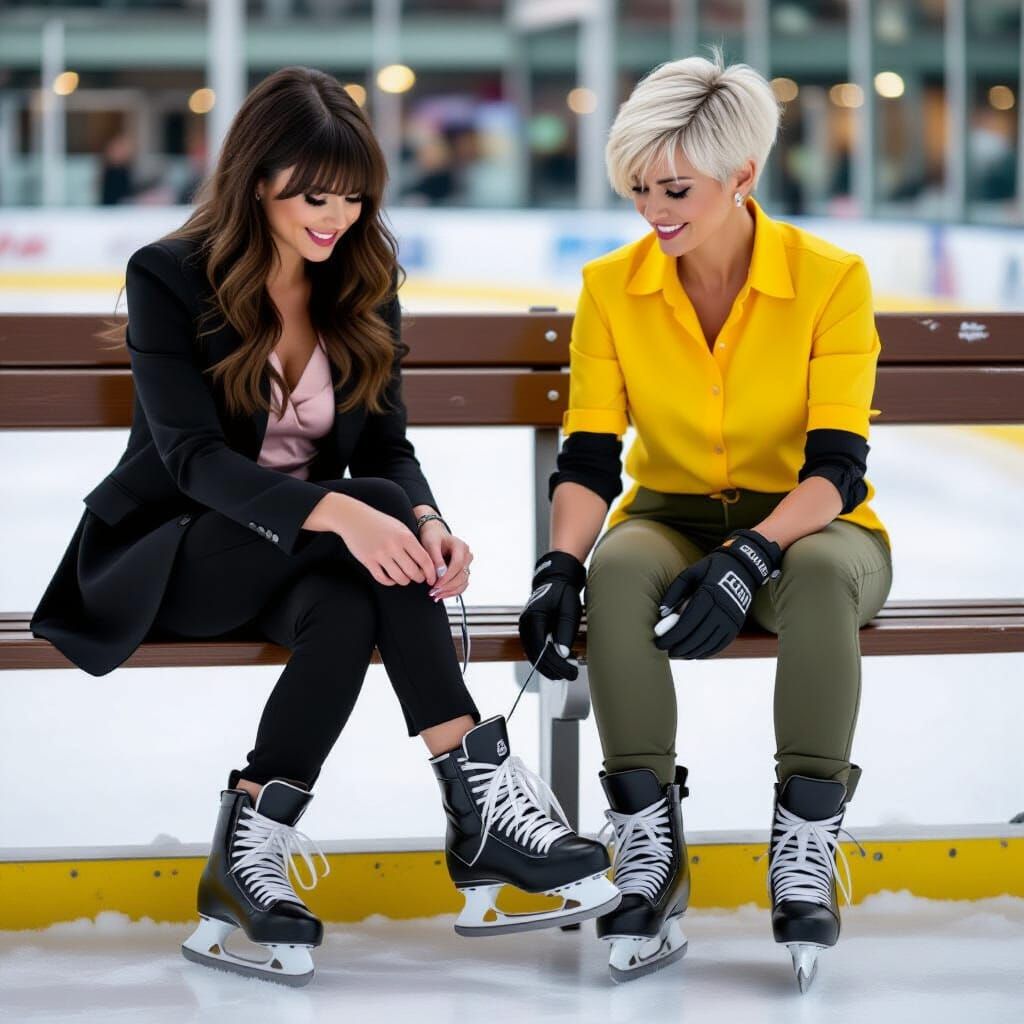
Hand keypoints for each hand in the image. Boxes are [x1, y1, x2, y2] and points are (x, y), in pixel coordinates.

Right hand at [333, 494, 437, 586]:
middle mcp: (394, 546)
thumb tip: (425, 563)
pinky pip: (383, 579)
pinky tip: (391, 578)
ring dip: (405, 581)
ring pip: (399, 578)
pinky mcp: (368, 561)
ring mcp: (380, 554)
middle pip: (413, 572)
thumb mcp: (400, 528)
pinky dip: (390, 581)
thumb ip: (412, 543)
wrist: (354, 518)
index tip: (432, 578)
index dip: (431, 572)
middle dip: (419, 578)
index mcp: (405, 537)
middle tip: (418, 578)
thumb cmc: (380, 522)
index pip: (424, 560)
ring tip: (405, 577)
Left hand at [419, 520, 473, 601]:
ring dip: (450, 591)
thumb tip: (440, 575)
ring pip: (463, 583)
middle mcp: (467, 556)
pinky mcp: (463, 572)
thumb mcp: (431, 544)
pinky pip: (461, 585)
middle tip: (433, 592)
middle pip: (462, 575)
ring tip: (436, 595)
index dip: (447, 576)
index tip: (436, 584)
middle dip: (447, 586)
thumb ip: (436, 559)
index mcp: (461, 547)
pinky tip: (441, 595)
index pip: (457, 564)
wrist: (435, 535)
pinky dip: (452, 592)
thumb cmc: (433, 537)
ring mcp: (466, 565)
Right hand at [517, 550, 585, 680]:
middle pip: (535, 655)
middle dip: (552, 668)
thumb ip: (564, 631)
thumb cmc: (563, 592)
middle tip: (571, 675)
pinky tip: (560, 663)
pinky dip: (546, 659)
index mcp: (533, 617)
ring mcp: (526, 629)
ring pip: (534, 655)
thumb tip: (562, 655)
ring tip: (567, 672)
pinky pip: (536, 650)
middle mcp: (525, 624)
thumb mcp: (569, 609)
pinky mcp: (530, 632)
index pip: (540, 647)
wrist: (555, 580)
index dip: (553, 663)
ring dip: (549, 666)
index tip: (569, 671)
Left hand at [653, 528, 781, 659]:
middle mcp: (722, 609)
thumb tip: (661, 614)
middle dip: (679, 647)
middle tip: (666, 652)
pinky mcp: (736, 626)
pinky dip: (706, 652)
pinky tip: (693, 654)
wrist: (742, 568)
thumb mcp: (689, 573)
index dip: (672, 636)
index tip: (659, 642)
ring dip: (691, 652)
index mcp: (708, 594)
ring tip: (678, 654)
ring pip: (709, 643)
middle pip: (697, 636)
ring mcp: (731, 619)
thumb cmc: (710, 570)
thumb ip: (673, 592)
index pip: (687, 622)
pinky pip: (720, 645)